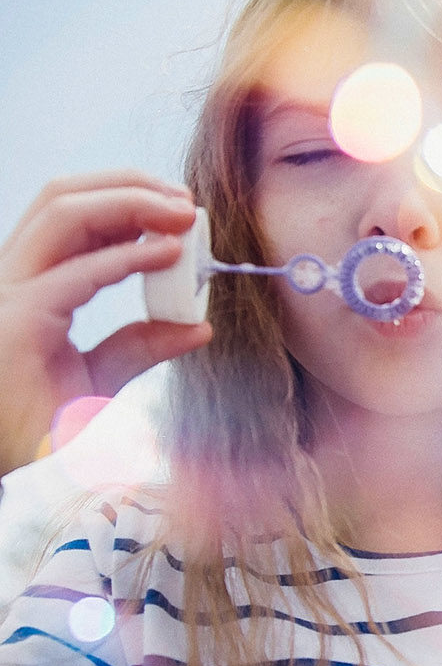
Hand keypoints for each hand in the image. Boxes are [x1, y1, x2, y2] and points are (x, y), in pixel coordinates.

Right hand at [0, 171, 212, 476]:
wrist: (33, 479)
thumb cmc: (52, 430)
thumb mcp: (103, 376)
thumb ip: (142, 344)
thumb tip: (198, 325)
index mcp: (25, 285)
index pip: (65, 217)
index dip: (122, 199)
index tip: (178, 209)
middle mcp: (8, 282)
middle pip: (58, 198)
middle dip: (127, 186)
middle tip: (185, 201)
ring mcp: (6, 299)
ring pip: (60, 214)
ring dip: (129, 202)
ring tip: (183, 215)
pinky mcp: (16, 326)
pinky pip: (76, 274)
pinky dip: (128, 256)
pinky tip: (169, 254)